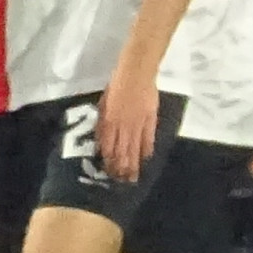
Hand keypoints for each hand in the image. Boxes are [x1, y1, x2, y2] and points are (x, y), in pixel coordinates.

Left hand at [95, 60, 161, 181]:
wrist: (136, 72)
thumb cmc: (117, 84)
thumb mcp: (103, 103)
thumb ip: (103, 122)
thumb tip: (101, 140)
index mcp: (109, 121)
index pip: (108, 146)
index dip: (109, 160)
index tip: (109, 172)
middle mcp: (123, 125)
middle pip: (121, 151)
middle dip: (121, 167)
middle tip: (121, 181)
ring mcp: (138, 124)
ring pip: (134, 148)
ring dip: (133, 163)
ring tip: (133, 177)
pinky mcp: (150, 120)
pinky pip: (148, 138)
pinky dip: (146, 149)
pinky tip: (145, 159)